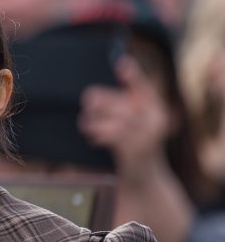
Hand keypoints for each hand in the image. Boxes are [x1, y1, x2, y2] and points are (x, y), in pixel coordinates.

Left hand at [78, 56, 169, 178]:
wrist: (144, 178)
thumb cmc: (133, 145)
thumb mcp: (133, 125)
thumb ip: (120, 108)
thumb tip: (91, 95)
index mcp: (156, 109)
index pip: (145, 88)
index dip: (134, 75)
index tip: (121, 63)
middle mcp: (155, 120)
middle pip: (122, 103)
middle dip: (101, 101)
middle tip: (86, 103)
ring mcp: (147, 135)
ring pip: (116, 119)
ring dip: (96, 120)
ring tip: (86, 124)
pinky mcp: (136, 149)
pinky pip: (112, 135)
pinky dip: (99, 134)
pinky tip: (92, 138)